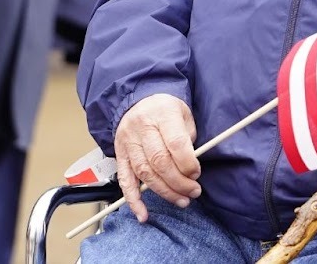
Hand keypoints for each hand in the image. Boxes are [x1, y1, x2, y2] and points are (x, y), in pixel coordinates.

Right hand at [113, 94, 200, 221]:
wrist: (138, 100)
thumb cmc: (165, 109)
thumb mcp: (183, 114)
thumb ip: (187, 138)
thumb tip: (191, 167)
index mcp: (162, 114)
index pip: (175, 143)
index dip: (187, 163)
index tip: (196, 174)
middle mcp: (142, 128)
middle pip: (159, 161)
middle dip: (178, 182)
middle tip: (193, 192)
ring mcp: (128, 142)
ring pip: (144, 173)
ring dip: (164, 192)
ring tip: (181, 200)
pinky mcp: (119, 155)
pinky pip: (124, 181)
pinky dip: (133, 200)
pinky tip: (143, 214)